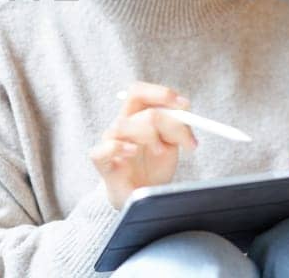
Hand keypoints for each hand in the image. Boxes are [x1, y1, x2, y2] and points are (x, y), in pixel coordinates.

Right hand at [89, 81, 199, 209]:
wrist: (145, 197)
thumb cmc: (155, 168)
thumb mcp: (172, 144)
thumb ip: (176, 126)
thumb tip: (186, 111)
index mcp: (136, 116)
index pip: (140, 91)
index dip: (161, 93)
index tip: (185, 106)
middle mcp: (121, 124)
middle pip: (134, 100)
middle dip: (164, 116)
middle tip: (180, 136)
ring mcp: (109, 142)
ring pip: (123, 124)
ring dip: (149, 135)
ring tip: (160, 152)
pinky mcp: (102, 162)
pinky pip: (103, 149)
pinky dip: (120, 147)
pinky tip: (133, 152)